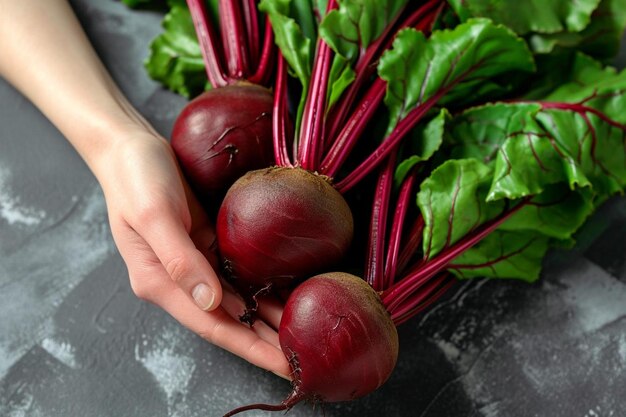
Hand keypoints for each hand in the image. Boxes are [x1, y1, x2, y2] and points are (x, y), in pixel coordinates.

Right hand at [97, 130, 290, 376]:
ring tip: (302, 334)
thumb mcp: (155, 215)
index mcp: (160, 282)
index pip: (213, 326)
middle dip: (266, 343)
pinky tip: (284, 296)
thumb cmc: (135, 179)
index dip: (251, 348)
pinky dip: (260, 288)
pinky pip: (238, 274)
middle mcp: (179, 281)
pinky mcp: (206, 245)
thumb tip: (211, 302)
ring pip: (237, 301)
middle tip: (305, 359)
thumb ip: (180, 260)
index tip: (284, 365)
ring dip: (267, 319)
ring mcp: (193, 264)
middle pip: (229, 321)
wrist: (130, 148)